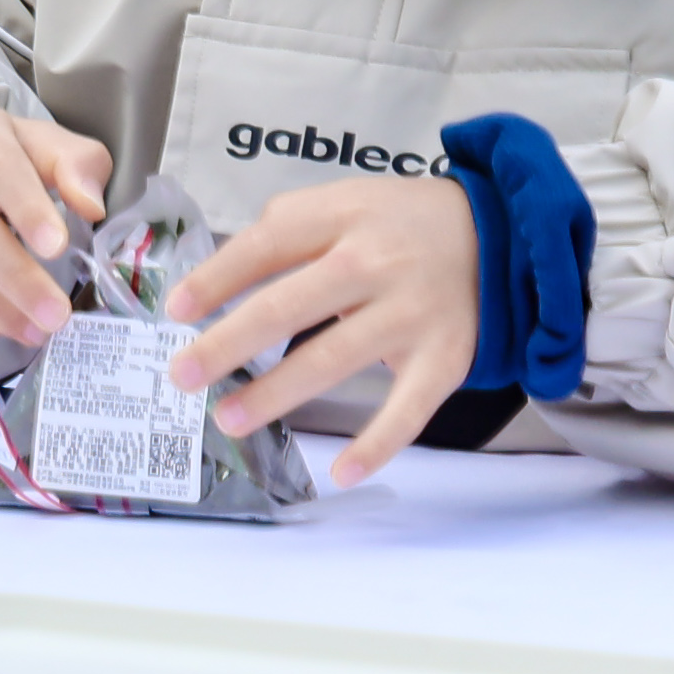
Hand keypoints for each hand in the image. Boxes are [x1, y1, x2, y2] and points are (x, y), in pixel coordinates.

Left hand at [164, 175, 483, 489]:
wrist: (499, 236)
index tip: (174, 310)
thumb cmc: (397, 224)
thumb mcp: (342, 201)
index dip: (215, 279)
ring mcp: (410, 314)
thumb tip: (221, 276)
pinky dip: (377, 443)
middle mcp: (372, 264)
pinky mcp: (446, 359)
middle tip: (182, 375)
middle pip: (288, 306)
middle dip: (227, 343)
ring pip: (333, 359)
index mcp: (338, 219)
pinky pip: (409, 408)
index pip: (264, 247)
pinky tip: (340, 472)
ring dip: (276, 394)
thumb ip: (285, 227)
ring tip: (228, 418)